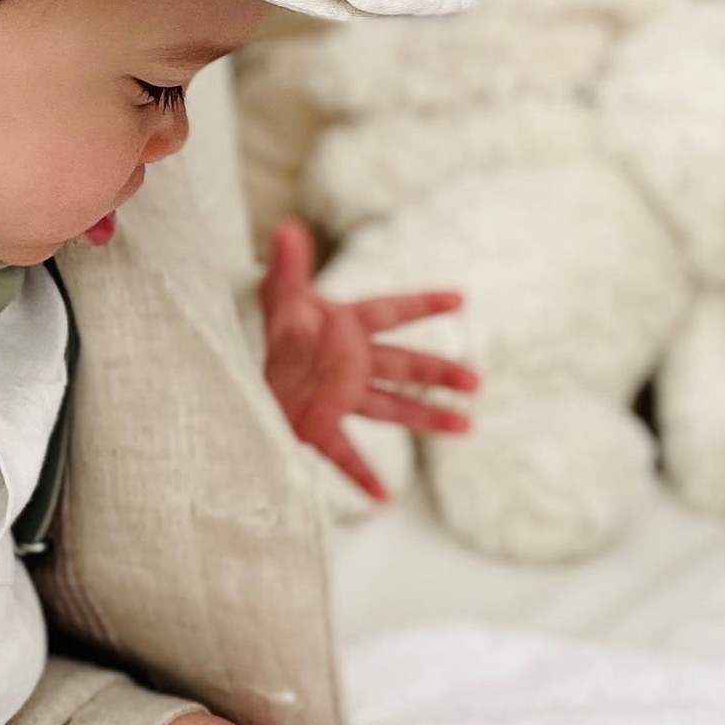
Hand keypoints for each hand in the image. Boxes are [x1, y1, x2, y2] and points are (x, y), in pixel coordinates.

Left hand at [259, 218, 478, 501]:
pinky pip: (345, 452)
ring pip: (392, 406)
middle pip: (404, 364)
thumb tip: (288, 227)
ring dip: (427, 416)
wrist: (249, 371)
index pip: (390, 311)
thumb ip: (288, 268)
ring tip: (467, 426)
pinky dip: (362, 475)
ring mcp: (342, 395)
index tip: (461, 298)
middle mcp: (353, 362)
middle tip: (476, 380)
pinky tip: (383, 497)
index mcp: (347, 327)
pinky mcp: (321, 425)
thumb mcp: (279, 299)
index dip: (423, 304)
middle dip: (438, 370)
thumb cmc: (275, 330)